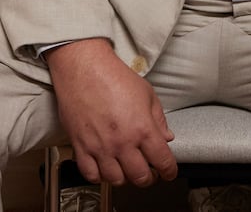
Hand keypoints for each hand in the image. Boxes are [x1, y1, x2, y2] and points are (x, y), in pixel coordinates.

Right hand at [45, 39, 175, 186]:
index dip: (169, 171)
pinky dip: (100, 176)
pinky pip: (90, 175)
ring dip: (125, 178)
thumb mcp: (147, 94)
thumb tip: (167, 137)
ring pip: (116, 180)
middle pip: (140, 177)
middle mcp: (122, 142)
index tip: (169, 172)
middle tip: (150, 172)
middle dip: (149, 177)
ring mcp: (100, 147)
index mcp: (143, 129)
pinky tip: (105, 168)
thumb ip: (158, 119)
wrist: (85, 69)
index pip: (162, 161)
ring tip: (127, 169)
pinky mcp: (81, 147)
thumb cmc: (115, 77)